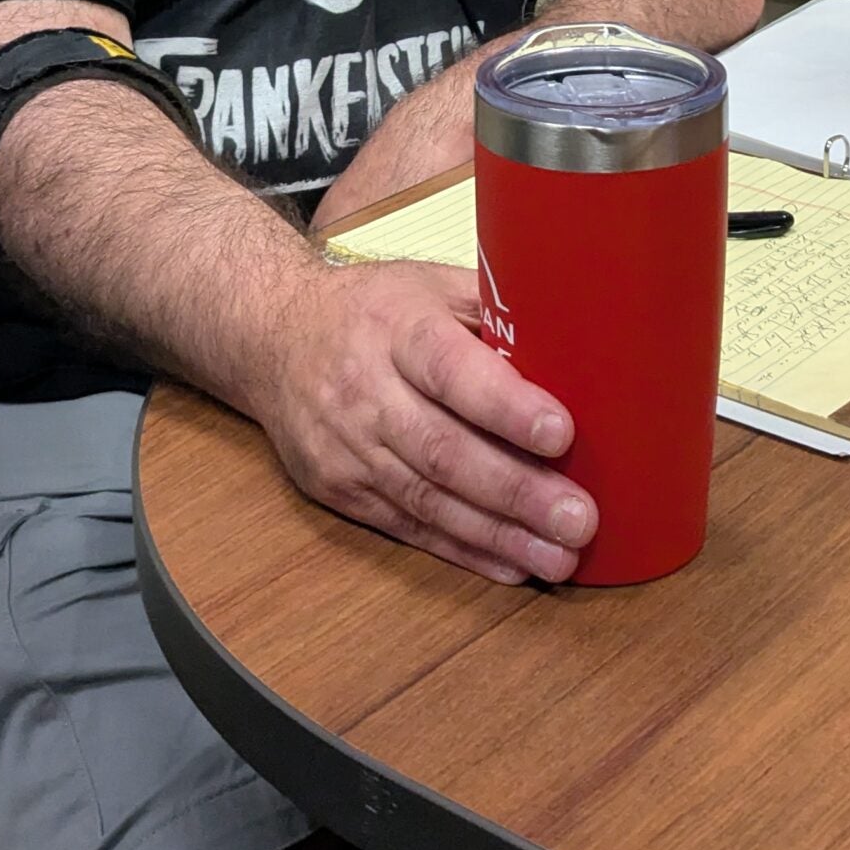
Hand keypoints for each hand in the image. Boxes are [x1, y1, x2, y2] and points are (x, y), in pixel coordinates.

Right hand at [251, 258, 597, 584]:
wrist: (271, 338)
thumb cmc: (373, 308)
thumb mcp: (428, 283)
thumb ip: (494, 307)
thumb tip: (578, 338)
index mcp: (395, 328)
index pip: (449, 369)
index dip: (504, 405)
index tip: (561, 433)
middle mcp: (365, 391)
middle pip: (442, 450)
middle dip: (516, 491)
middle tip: (579, 519)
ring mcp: (347, 448)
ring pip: (428, 500)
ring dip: (499, 535)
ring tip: (560, 558)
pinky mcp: (339, 491)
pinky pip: (408, 527)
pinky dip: (463, 551)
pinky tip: (512, 566)